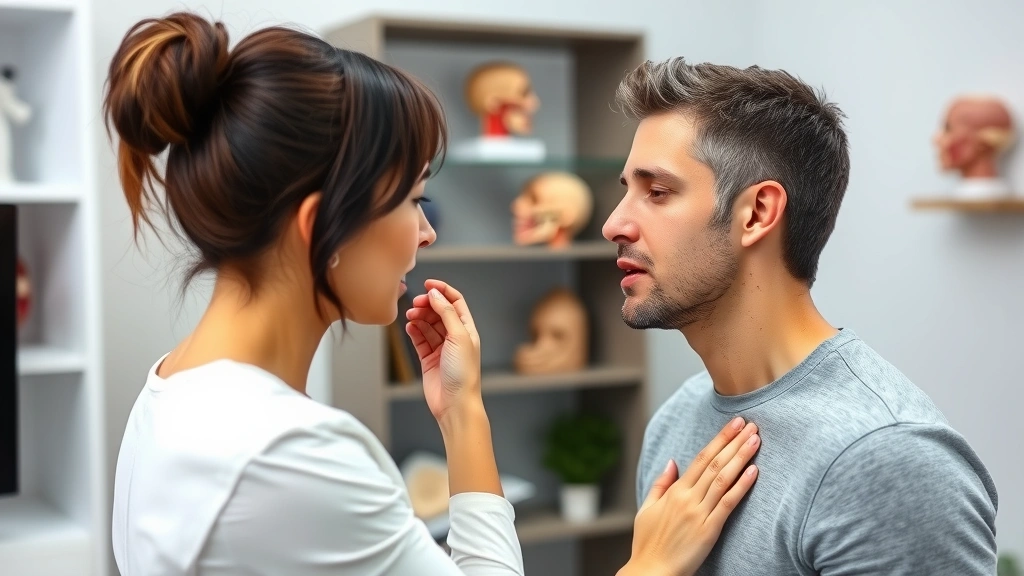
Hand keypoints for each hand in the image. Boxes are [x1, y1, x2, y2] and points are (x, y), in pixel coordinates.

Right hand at [405, 279, 481, 421]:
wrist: (455, 404)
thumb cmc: (463, 374)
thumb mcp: (458, 336)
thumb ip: (446, 313)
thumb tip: (436, 294)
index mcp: (467, 330)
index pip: (455, 302)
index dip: (443, 291)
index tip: (428, 284)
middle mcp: (455, 338)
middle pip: (439, 312)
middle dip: (427, 304)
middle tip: (416, 303)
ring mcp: (441, 349)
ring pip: (428, 325)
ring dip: (419, 317)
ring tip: (410, 315)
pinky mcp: (429, 360)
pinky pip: (420, 340)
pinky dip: (414, 331)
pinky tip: (409, 327)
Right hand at [620, 418, 759, 575]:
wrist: (651, 571)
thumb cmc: (647, 543)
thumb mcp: (647, 509)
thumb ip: (661, 484)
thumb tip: (672, 462)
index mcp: (674, 491)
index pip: (700, 458)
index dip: (719, 439)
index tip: (733, 424)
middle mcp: (687, 498)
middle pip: (714, 463)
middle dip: (733, 441)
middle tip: (749, 424)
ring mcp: (699, 513)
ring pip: (723, 478)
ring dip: (741, 457)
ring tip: (755, 440)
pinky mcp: (709, 529)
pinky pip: (728, 504)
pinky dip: (741, 486)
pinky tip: (754, 472)